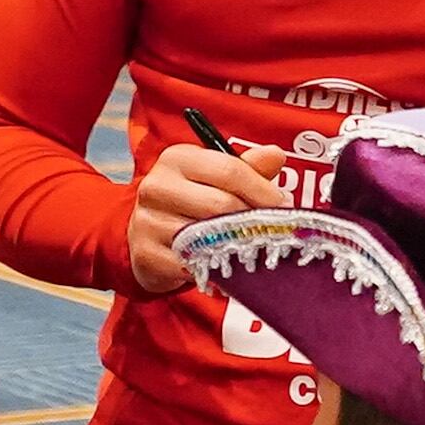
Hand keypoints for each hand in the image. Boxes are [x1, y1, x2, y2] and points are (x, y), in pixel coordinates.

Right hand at [125, 142, 289, 295]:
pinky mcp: (146, 254)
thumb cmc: (188, 202)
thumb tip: (276, 155)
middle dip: (253, 219)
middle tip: (272, 231)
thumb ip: (245, 168)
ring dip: (235, 246)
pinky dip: (215, 269)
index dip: (262, 190)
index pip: (229, 170)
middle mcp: (158, 186)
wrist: (142, 235)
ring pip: (207, 237)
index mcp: (177, 158)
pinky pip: (192, 265)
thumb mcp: (212, 177)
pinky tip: (226, 267)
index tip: (282, 205)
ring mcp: (148, 221)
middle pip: (220, 204)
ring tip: (251, 249)